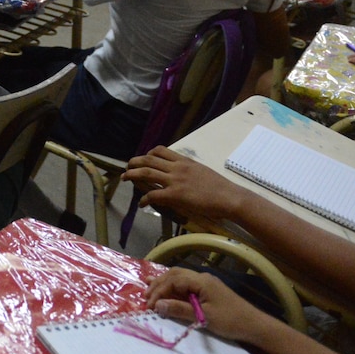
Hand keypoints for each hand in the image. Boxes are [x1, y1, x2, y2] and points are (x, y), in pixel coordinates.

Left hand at [122, 146, 245, 221]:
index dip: (149, 153)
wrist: (229, 197)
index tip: (144, 158)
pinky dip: (144, 198)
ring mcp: (175, 180)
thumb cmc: (221, 187)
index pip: (162, 150)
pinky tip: (142, 203)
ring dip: (132, 174)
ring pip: (146, 173)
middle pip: (149, 160)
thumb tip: (183, 175)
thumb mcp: (202, 171)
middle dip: (135, 161)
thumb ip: (190, 170)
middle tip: (127, 166)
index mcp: (185, 161)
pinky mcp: (176, 195)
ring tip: (125, 177)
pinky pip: (154, 194)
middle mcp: (177, 168)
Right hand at [144, 267, 279, 347]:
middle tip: (145, 297)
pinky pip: (187, 284)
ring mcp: (206, 283)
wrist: (254, 325)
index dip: (159, 291)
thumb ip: (179, 309)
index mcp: (201, 281)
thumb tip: (157, 305)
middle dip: (158, 284)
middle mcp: (202, 278)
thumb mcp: (204, 317)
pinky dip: (174, 287)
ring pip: (180, 277)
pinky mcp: (209, 290)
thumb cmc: (230, 321)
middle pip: (174, 274)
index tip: (150, 306)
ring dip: (164, 284)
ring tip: (149, 289)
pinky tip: (167, 290)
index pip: (173, 280)